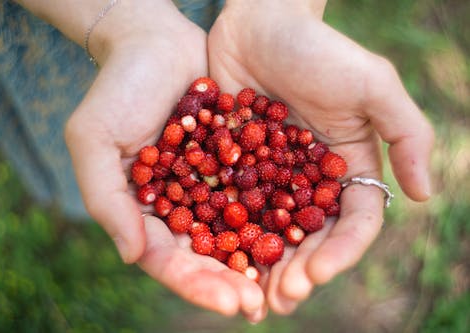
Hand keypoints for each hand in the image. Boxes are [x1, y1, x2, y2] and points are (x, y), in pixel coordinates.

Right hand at [64, 0, 262, 317]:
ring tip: (289, 280)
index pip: (168, 259)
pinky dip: (278, 210)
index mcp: (144, 210)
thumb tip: (133, 257)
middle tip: (262, 305)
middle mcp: (180, 204)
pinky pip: (259, 189)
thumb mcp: (94, 139)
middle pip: (207, 253)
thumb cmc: (117, 88)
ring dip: (260, 257)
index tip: (231, 303)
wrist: (155, 42)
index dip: (196, 284)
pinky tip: (303, 228)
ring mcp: (211, 184)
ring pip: (237, 228)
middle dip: (232, 280)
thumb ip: (107, 200)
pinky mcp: (238, 159)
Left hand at [208, 0, 433, 315]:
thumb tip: (425, 194)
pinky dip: (225, 233)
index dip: (340, 251)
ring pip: (269, 230)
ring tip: (248, 294)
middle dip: (297, 268)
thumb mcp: (373, 85)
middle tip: (279, 298)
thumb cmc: (319, 50)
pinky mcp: (235, 165)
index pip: (353, 221)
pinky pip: (230, 205)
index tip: (316, 273)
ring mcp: (271, 175)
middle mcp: (310, 179)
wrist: (261, 22)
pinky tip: (213, 256)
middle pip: (309, 235)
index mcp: (346, 167)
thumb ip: (406, 134)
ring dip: (261, 264)